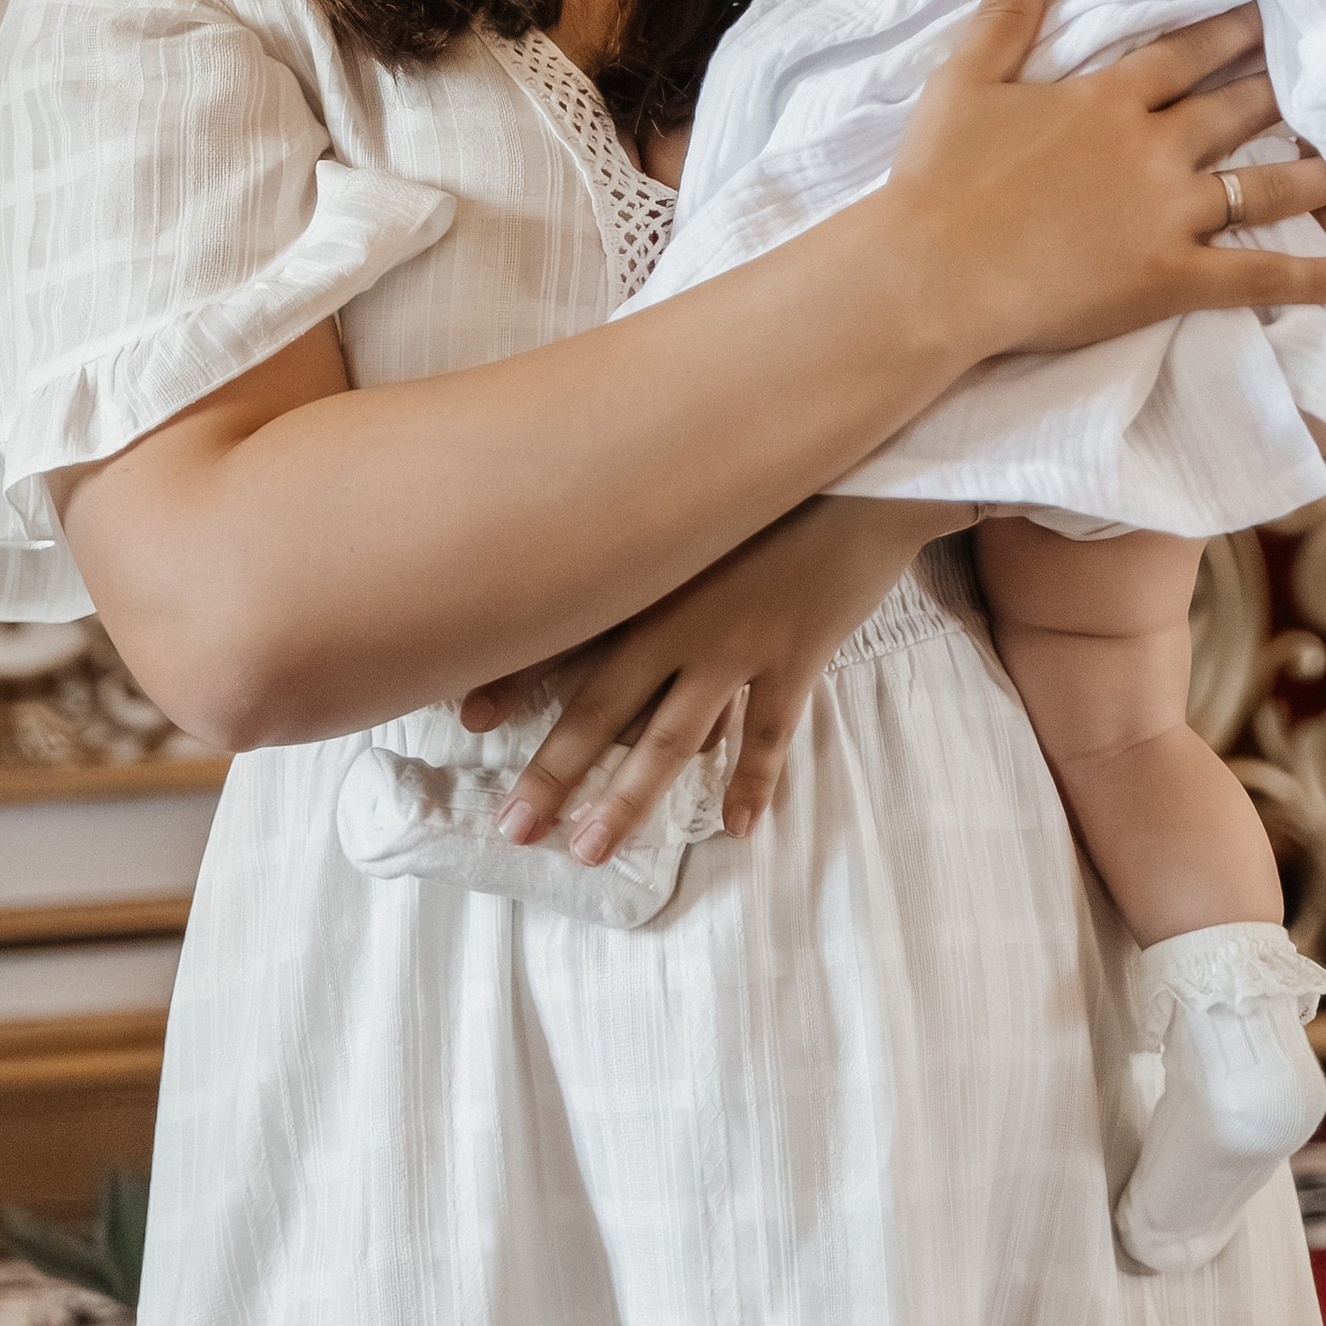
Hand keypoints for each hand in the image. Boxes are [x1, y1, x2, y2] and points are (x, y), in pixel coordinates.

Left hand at [461, 496, 963, 863]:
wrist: (860, 476)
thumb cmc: (767, 494)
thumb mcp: (697, 514)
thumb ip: (647, 548)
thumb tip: (584, 569)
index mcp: (649, 581)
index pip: (567, 638)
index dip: (515, 678)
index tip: (464, 720)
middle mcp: (683, 620)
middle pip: (605, 708)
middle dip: (555, 771)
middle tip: (512, 829)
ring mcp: (741, 644)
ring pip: (676, 736)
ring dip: (630, 797)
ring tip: (590, 849)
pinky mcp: (797, 658)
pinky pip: (771, 734)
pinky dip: (754, 783)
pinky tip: (736, 828)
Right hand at [880, 0, 1325, 370]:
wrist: (931, 272)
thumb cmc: (938, 177)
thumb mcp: (963, 80)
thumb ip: (1006, 12)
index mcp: (1107, 99)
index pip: (1187, 52)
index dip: (1234, 28)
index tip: (1279, 5)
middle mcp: (1153, 148)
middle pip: (1239, 107)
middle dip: (1289, 84)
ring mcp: (1170, 216)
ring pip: (1269, 185)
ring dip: (1324, 171)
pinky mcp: (1172, 278)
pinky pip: (1260, 278)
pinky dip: (1318, 279)